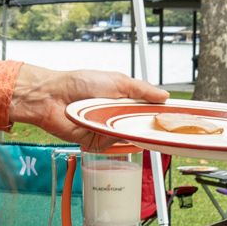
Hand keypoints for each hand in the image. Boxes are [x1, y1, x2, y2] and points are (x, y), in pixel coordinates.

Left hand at [10, 64, 167, 150]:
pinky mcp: (96, 143)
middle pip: (140, 127)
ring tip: (136, 125)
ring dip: (132, 132)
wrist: (52, 97)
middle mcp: (115, 116)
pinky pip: (112, 144)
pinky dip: (114, 138)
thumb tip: (163, 96)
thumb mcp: (117, 81)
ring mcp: (106, 130)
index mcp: (122, 100)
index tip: (174, 117)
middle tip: (165, 127)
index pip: (146, 110)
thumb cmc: (79, 83)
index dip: (159, 114)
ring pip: (128, 137)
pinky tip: (114, 130)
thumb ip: (141, 89)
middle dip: (150, 127)